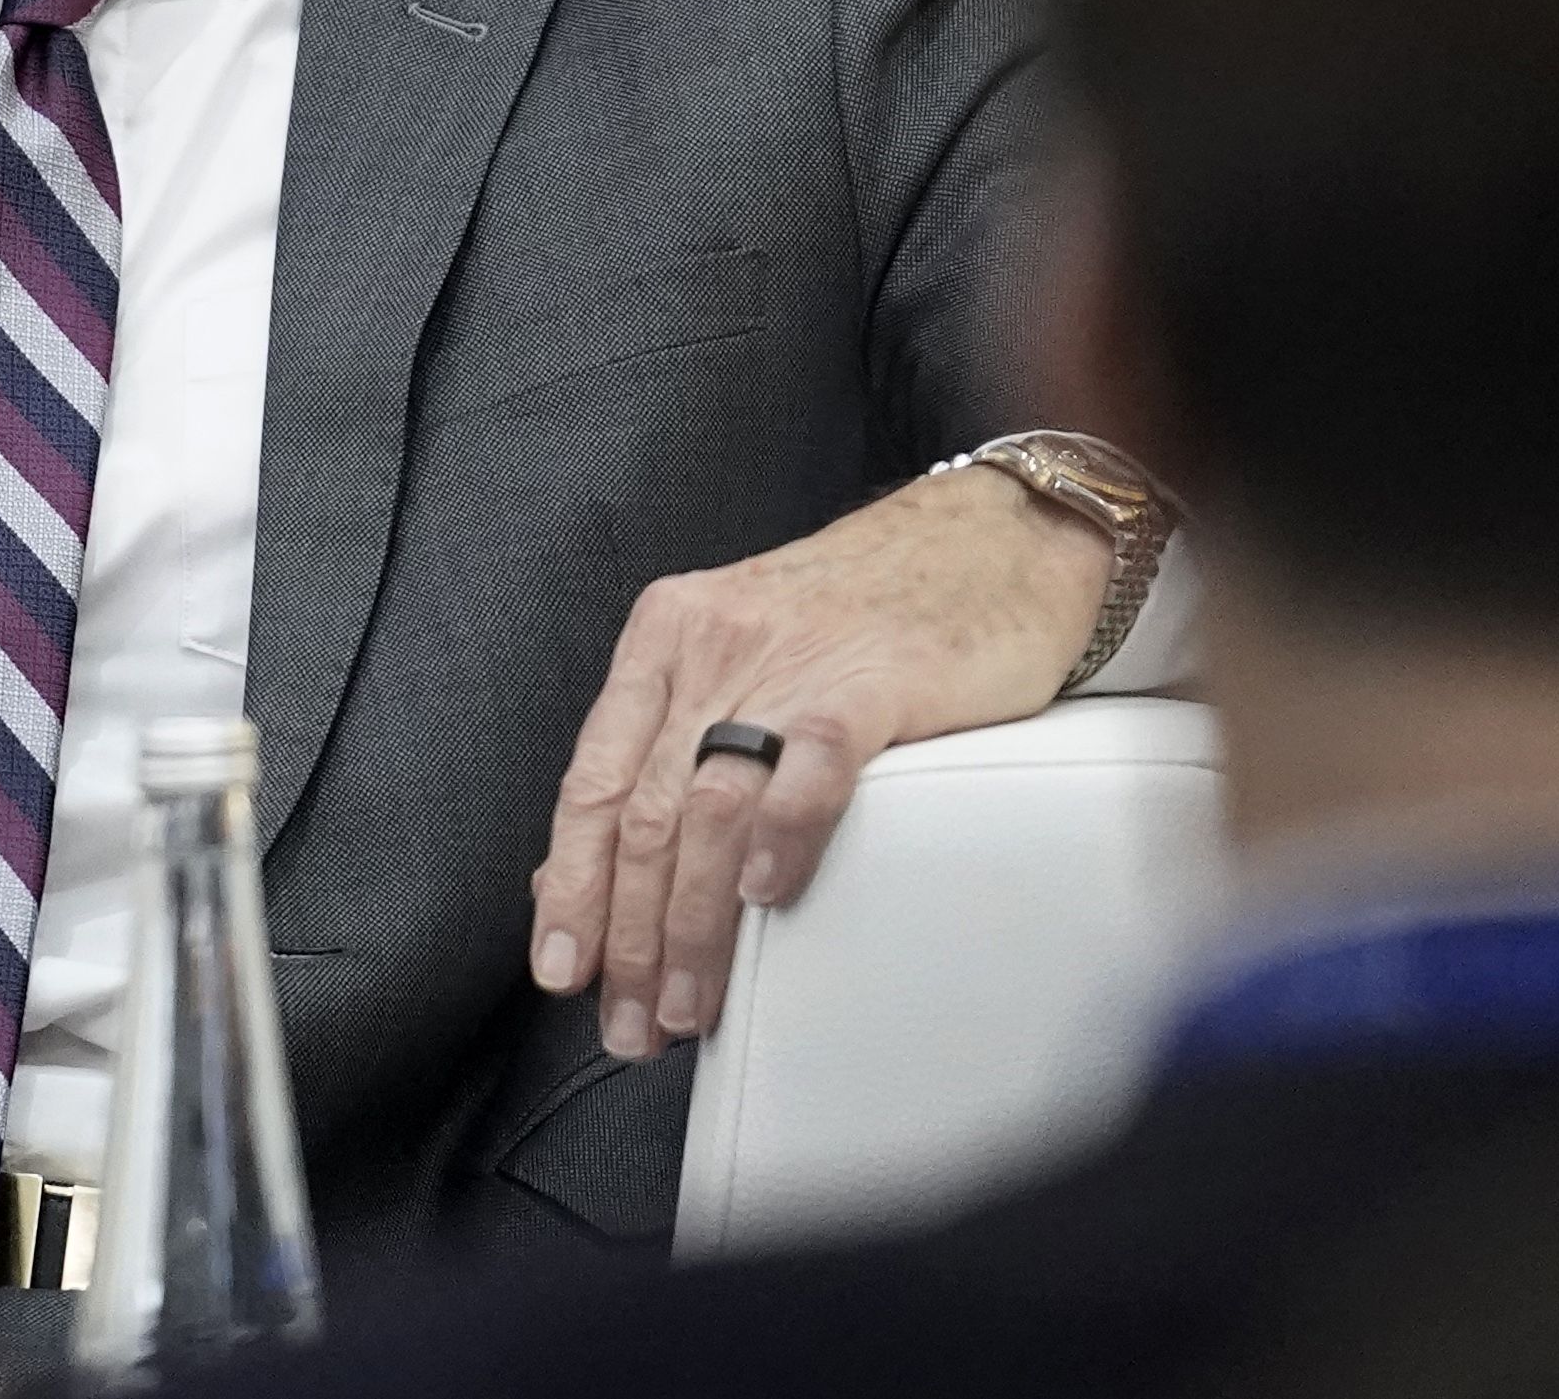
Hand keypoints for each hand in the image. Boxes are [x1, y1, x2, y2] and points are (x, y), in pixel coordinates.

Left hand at [526, 464, 1107, 1060]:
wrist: (995, 537)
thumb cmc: (868, 612)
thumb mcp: (741, 659)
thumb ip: (670, 748)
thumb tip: (591, 867)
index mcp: (665, 640)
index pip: (593, 781)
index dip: (570, 884)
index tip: (563, 968)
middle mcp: (712, 647)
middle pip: (645, 813)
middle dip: (628, 934)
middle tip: (630, 1021)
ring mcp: (791, 663)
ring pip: (708, 808)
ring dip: (692, 923)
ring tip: (689, 1003)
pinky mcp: (875, 682)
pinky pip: (810, 767)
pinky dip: (780, 837)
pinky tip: (766, 899)